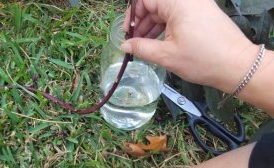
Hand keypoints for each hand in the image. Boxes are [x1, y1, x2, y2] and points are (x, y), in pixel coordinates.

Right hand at [121, 0, 259, 92]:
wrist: (237, 66)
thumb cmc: (201, 60)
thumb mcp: (167, 55)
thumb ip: (141, 48)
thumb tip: (124, 46)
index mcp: (177, 2)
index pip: (145, 0)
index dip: (132, 16)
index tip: (128, 34)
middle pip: (156, 5)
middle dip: (142, 24)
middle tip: (135, 43)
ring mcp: (197, 5)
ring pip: (166, 12)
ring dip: (153, 27)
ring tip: (146, 46)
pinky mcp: (203, 14)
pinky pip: (178, 16)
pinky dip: (166, 28)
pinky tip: (161, 43)